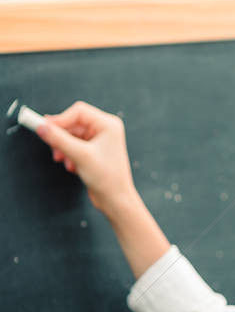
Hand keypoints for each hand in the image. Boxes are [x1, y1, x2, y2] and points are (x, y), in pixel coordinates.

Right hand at [36, 100, 136, 216]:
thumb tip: (42, 127)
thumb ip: (59, 139)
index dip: (60, 119)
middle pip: (73, 123)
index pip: (79, 111)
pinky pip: (74, 145)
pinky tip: (72, 166)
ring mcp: (99, 140)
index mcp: (108, 124)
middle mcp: (105, 129)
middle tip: (53, 147)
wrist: (115, 199)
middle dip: (62, 137)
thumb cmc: (107, 178)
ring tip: (63, 160)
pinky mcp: (93, 150)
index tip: (44, 127)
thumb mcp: (80, 156)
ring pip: (72, 135)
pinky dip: (69, 154)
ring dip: (64, 148)